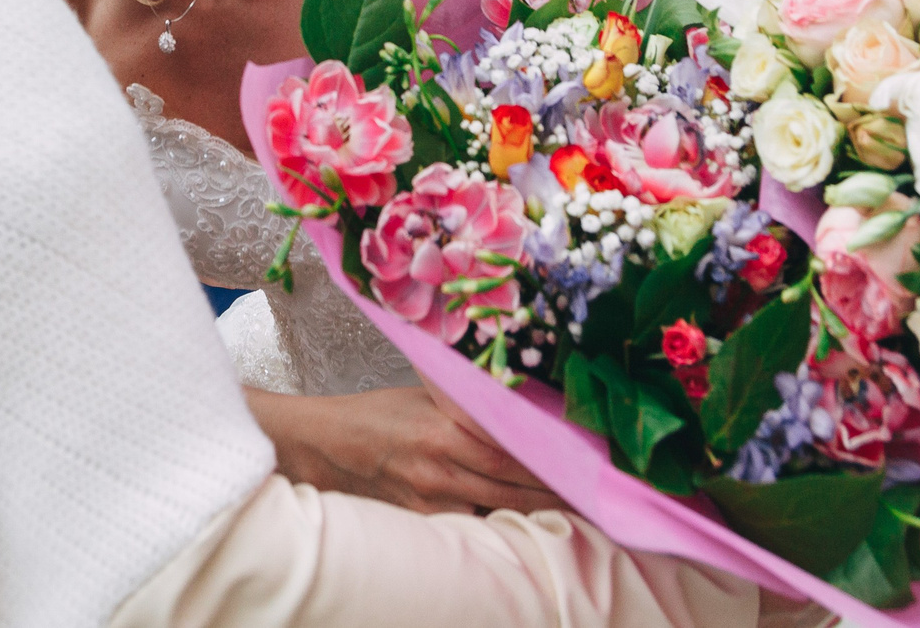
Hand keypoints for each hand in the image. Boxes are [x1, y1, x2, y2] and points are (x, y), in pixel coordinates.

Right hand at [253, 384, 566, 516]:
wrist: (324, 447)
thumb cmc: (376, 415)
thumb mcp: (424, 395)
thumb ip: (469, 404)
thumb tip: (517, 400)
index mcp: (446, 429)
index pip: (515, 448)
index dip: (554, 458)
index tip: (588, 459)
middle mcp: (443, 469)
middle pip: (517, 486)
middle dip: (558, 491)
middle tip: (595, 491)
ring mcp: (434, 501)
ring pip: (500, 511)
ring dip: (536, 511)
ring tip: (573, 509)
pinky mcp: (425, 522)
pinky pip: (472, 526)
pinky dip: (500, 525)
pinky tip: (523, 525)